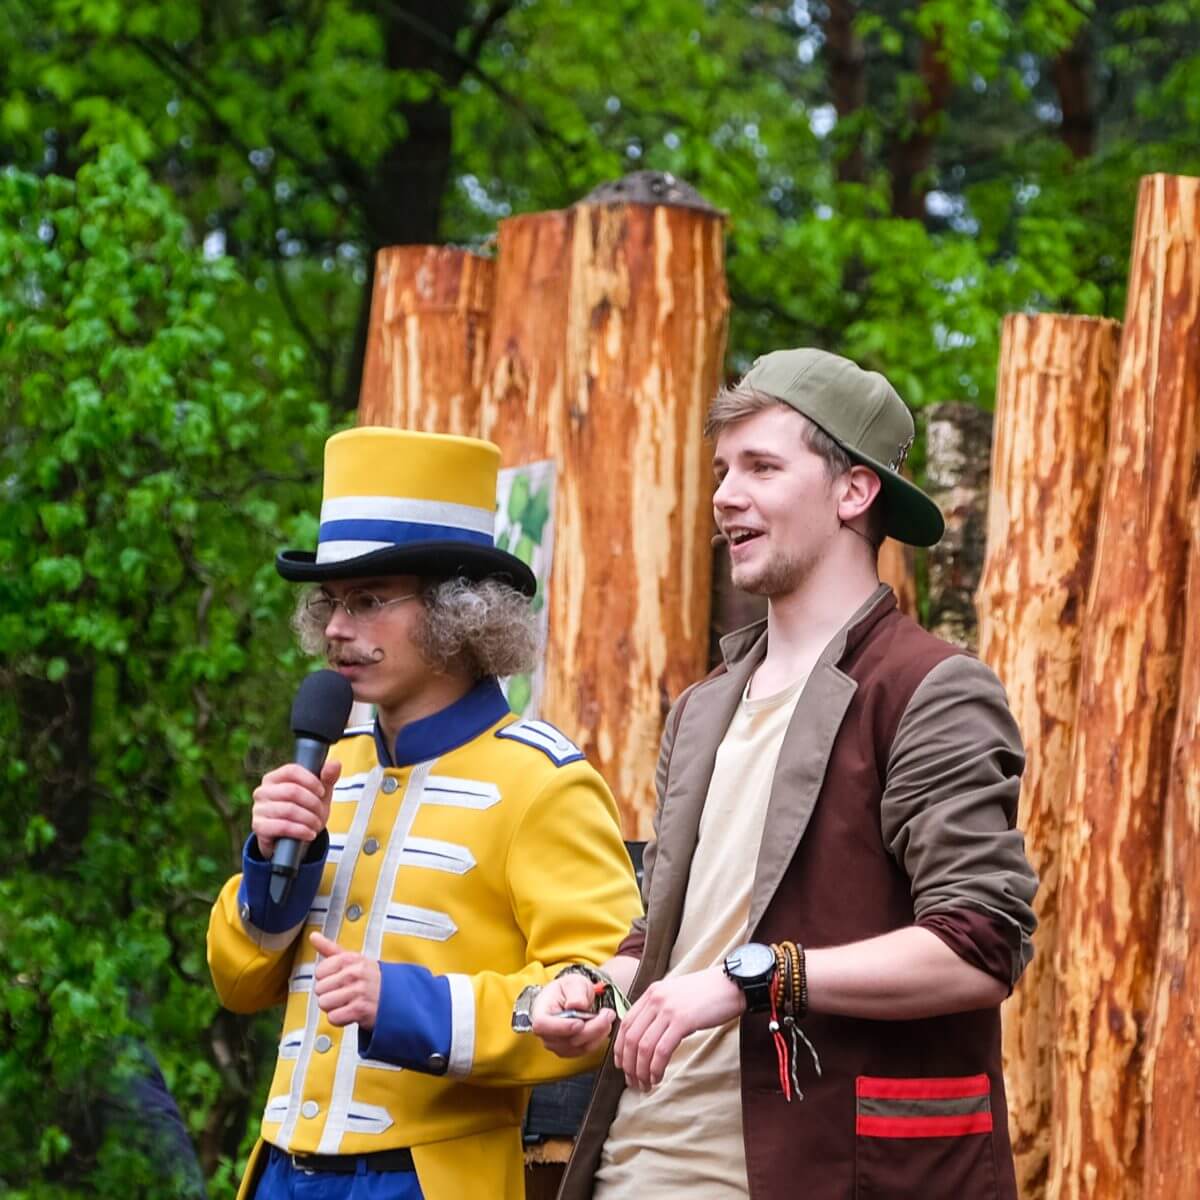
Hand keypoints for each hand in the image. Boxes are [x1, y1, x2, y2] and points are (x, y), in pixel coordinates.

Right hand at [252, 759, 341, 857]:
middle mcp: (263, 791)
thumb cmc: (305, 811)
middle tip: (321, 812)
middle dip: (313, 803)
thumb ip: (328, 778)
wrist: (294, 841)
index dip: (310, 780)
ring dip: (309, 819)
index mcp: (275, 777)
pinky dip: (301, 831)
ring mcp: (258, 809)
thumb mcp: (319, 794)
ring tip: (316, 824)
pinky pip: (283, 826)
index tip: (322, 791)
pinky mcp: (259, 827)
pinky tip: (309, 834)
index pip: (291, 770)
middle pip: (292, 791)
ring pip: (289, 809)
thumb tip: (334, 764)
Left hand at [310, 931, 380, 1030]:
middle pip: (319, 989)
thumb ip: (330, 948)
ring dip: (333, 1007)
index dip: (326, 978)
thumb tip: (313, 935)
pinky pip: (333, 1017)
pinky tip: (349, 1012)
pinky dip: (339, 1019)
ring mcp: (358, 991)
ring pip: (324, 1003)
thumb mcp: (353, 959)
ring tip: (346, 1002)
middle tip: (344, 993)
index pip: (319, 971)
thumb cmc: (370, 977)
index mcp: (350, 959)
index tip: (338, 980)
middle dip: (329, 994)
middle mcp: (354, 973)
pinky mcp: (360, 1010)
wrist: (396, 996)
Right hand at [530, 974, 615, 1058]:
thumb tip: (577, 1005)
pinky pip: (586, 1050)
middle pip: (567, 1039)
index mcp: (540, 1013)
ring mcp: (557, 1045)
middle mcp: (546, 1033)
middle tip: (608, 1013)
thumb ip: (576, 993)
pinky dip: (598, 1039)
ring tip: (607, 1016)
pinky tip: (603, 1026)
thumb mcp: (573, 983)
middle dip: (592, 1027)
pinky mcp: (570, 1051)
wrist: (568, 998)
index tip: (580, 1023)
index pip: (543, 1026)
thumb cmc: (566, 990)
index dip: (561, 1027)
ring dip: (598, 1033)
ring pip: (580, 1047)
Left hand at [613, 966, 744, 1090]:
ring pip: (644, 1047)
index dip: (620, 1048)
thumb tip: (647, 1035)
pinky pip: (661, 1050)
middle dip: (629, 1065)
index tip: (622, 1066)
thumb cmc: (706, 994)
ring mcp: (668, 1010)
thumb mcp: (676, 995)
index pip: (626, 1023)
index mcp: (651, 992)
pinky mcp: (682, 1021)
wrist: (730, 984)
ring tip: (645, 1085)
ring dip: (641, 1071)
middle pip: (631, 1038)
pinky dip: (656, 1068)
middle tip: (633, 1082)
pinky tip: (658, 1077)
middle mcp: (655, 999)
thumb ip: (659, 1009)